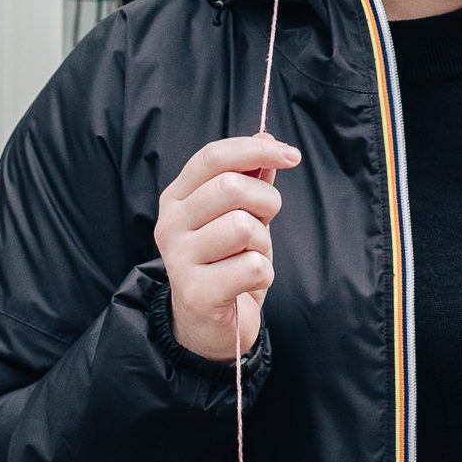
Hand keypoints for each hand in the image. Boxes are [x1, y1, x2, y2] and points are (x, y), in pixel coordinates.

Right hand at [154, 135, 299, 362]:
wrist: (209, 324)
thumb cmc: (225, 262)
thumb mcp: (238, 214)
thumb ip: (249, 177)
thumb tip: (266, 137)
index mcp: (176, 198)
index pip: (213, 157)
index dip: (255, 150)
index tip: (291, 155)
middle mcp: (170, 224)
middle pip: (231, 188)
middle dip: (265, 203)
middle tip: (264, 223)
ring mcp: (179, 259)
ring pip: (244, 227)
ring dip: (262, 243)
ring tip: (249, 257)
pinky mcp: (197, 293)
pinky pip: (253, 266)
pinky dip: (263, 274)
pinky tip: (246, 282)